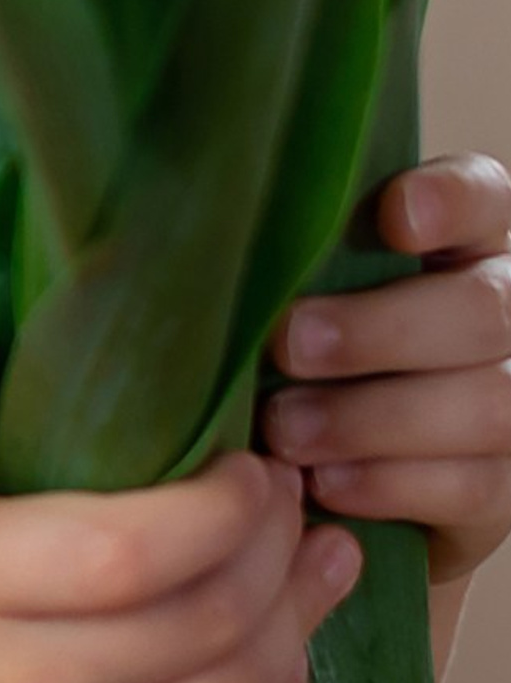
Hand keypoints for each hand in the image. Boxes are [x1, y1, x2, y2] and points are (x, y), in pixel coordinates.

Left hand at [260, 152, 510, 590]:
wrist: (337, 464)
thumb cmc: (294, 345)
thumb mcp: (292, 288)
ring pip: (488, 405)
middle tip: (289, 347)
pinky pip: (473, 486)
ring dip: (372, 420)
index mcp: (464, 238)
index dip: (447, 202)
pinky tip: (324, 481)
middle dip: (381, 331)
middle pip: (485, 310)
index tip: (394, 217)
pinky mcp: (509, 487)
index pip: (481, 194)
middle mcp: (505, 305)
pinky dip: (389, 485)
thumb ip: (284, 257)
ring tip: (284, 430)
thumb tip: (203, 242)